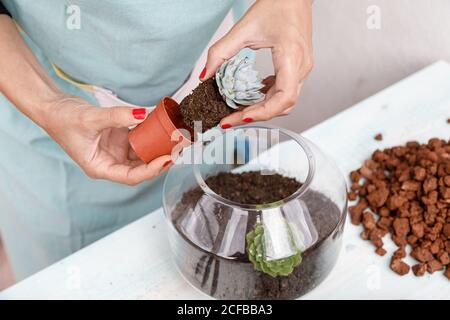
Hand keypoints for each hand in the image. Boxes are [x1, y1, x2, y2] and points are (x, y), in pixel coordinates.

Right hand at [42, 95, 172, 184]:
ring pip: (144, 154)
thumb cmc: (63, 119)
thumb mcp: (90, 118)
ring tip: (179, 138)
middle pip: (142, 167)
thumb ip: (117, 116)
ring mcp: (117, 151)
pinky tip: (166, 128)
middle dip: (163, 159)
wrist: (54, 107)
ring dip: (161, 147)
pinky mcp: (121, 139)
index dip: (151, 170)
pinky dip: (153, 135)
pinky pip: (141, 139)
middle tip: (181, 147)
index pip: (131, 176)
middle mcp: (111, 163)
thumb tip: (143, 113)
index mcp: (101, 168)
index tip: (168, 159)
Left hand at [201, 0, 312, 126]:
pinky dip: (269, 99)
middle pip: (283, 106)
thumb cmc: (277, 4)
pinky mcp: (298, 68)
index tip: (238, 118)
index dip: (261, 113)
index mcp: (292, 56)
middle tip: (230, 120)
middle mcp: (302, 67)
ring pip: (285, 102)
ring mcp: (303, 69)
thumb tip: (205, 75)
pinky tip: (254, 95)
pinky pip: (285, 92)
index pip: (283, 98)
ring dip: (262, 109)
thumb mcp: (244, 28)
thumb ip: (221, 52)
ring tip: (238, 111)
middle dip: (256, 115)